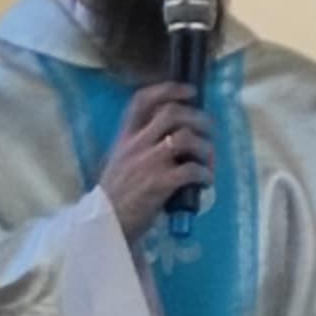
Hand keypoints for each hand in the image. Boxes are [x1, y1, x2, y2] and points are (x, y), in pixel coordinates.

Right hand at [98, 82, 213, 243]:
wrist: (105, 225)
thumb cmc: (115, 197)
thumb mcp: (119, 163)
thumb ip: (139, 147)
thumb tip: (173, 138)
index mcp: (125, 138)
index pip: (142, 101)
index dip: (169, 89)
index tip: (190, 91)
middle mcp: (136, 145)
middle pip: (172, 113)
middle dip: (198, 117)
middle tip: (210, 128)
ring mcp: (148, 163)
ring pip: (186, 138)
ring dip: (205, 148)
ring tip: (208, 160)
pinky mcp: (160, 183)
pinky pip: (191, 170)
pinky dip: (204, 174)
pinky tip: (205, 182)